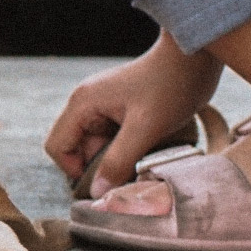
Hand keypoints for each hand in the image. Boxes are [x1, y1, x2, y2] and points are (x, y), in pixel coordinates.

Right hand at [44, 32, 223, 196]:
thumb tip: (96, 192)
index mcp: (83, 103)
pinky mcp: (121, 110)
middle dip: (100, 167)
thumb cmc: (169, 86)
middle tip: (130, 176)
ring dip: (117, 160)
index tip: (105, 181)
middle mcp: (87, 103)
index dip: (75, 170)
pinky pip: (114, 139)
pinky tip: (148, 152)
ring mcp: (104, 106)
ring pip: (98, 147)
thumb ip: (118, 160)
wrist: (193, 58)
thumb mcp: (145, 128)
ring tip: (144, 162)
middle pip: (78, 149)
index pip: (57, 147)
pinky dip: (127, 151)